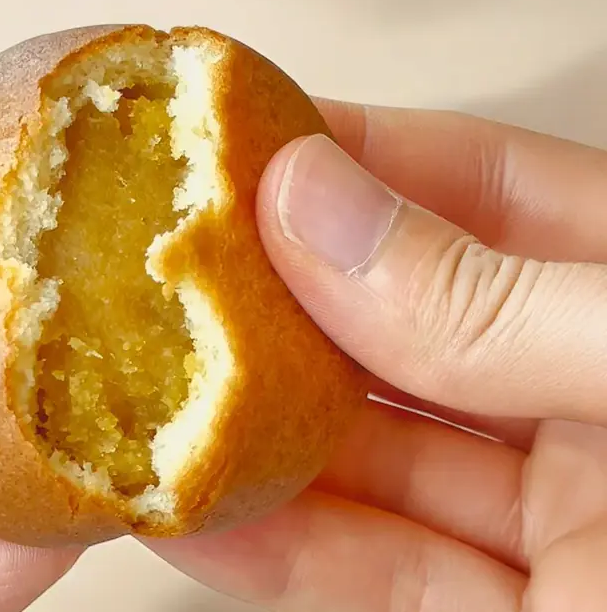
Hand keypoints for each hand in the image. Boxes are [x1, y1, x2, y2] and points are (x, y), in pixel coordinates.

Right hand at [145, 101, 606, 610]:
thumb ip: (504, 305)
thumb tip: (329, 213)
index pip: (488, 192)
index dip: (361, 157)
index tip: (241, 145)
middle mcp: (600, 412)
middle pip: (401, 329)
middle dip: (276, 300)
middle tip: (170, 269)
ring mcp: (550, 531)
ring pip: (366, 460)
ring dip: (251, 431)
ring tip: (153, 385)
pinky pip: (362, 575)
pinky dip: (269, 546)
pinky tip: (196, 506)